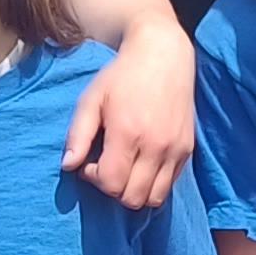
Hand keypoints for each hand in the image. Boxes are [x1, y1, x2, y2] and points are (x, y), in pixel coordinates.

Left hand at [64, 24, 195, 206]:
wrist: (163, 55)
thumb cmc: (121, 76)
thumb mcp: (91, 99)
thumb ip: (78, 134)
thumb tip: (68, 166)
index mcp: (128, 133)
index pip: (111, 183)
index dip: (94, 179)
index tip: (89, 163)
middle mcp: (156, 146)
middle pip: (132, 198)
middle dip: (113, 189)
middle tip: (106, 166)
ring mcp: (175, 149)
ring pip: (154, 199)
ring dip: (134, 192)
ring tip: (124, 169)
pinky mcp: (187, 149)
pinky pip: (170, 186)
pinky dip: (152, 184)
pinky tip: (140, 163)